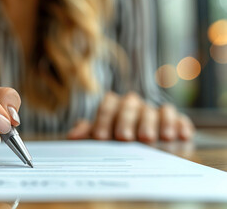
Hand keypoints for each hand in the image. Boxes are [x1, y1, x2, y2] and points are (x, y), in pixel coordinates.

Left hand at [67, 92, 193, 141]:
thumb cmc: (114, 142)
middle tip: (124, 138)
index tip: (100, 138)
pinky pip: (177, 117)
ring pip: (153, 110)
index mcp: (114, 106)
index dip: (103, 120)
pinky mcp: (174, 119)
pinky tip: (179, 136)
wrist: (138, 147)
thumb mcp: (99, 137)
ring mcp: (153, 111)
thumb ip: (87, 134)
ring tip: (151, 139)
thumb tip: (73, 136)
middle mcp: (134, 105)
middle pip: (129, 105)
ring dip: (152, 124)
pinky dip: (178, 124)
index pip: (108, 105)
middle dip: (126, 121)